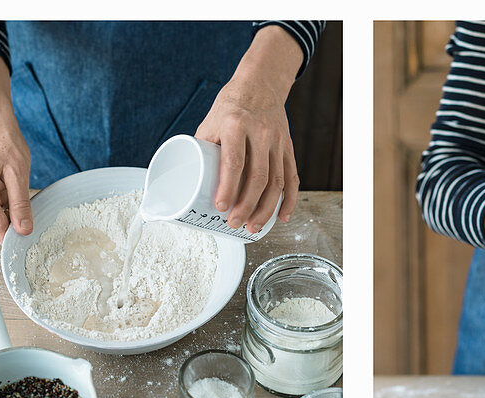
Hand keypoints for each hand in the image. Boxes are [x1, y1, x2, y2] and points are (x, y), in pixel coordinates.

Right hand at [0, 54, 32, 242]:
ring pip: (0, 219)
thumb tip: (24, 230)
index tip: (32, 243)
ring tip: (22, 197)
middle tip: (34, 218)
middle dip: (16, 226)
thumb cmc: (6, 145)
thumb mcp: (19, 176)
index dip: (16, 238)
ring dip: (14, 215)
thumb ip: (20, 206)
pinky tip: (17, 195)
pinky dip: (11, 208)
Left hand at [195, 25, 301, 232]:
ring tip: (253, 227)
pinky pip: (292, 179)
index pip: (234, 161)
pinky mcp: (288, 149)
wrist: (260, 84)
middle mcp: (260, 133)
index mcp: (235, 124)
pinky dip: (288, 201)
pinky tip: (282, 218)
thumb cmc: (230, 106)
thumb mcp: (212, 121)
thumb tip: (192, 182)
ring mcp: (277, 142)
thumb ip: (205, 149)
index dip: (228, 187)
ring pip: (276, 183)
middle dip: (246, 206)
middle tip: (235, 224)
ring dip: (266, 210)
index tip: (221, 207)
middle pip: (257, 178)